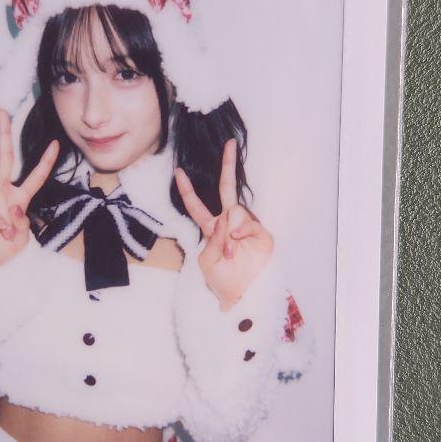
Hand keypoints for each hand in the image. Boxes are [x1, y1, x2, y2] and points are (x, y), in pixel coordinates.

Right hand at [0, 110, 58, 266]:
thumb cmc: (5, 251)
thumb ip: (21, 222)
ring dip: (4, 218)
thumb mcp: (21, 239)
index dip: (45, 162)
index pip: (35, 177)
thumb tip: (15, 205)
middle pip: (4, 158)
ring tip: (4, 233)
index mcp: (20, 199)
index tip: (56, 144)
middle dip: (4, 134)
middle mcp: (2, 193)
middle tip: (3, 112)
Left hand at [175, 139, 273, 310]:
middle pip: (227, 189)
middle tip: (229, 144)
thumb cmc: (222, 282)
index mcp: (212, 230)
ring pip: (234, 210)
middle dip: (228, 165)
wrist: (241, 297)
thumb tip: (224, 219)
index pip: (196, 206)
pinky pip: (247, 223)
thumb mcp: (207, 262)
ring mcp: (246, 226)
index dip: (187, 190)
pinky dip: (240, 232)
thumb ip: (213, 239)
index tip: (178, 172)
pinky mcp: (261, 234)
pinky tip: (237, 244)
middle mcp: (229, 223)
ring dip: (228, 231)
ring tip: (229, 253)